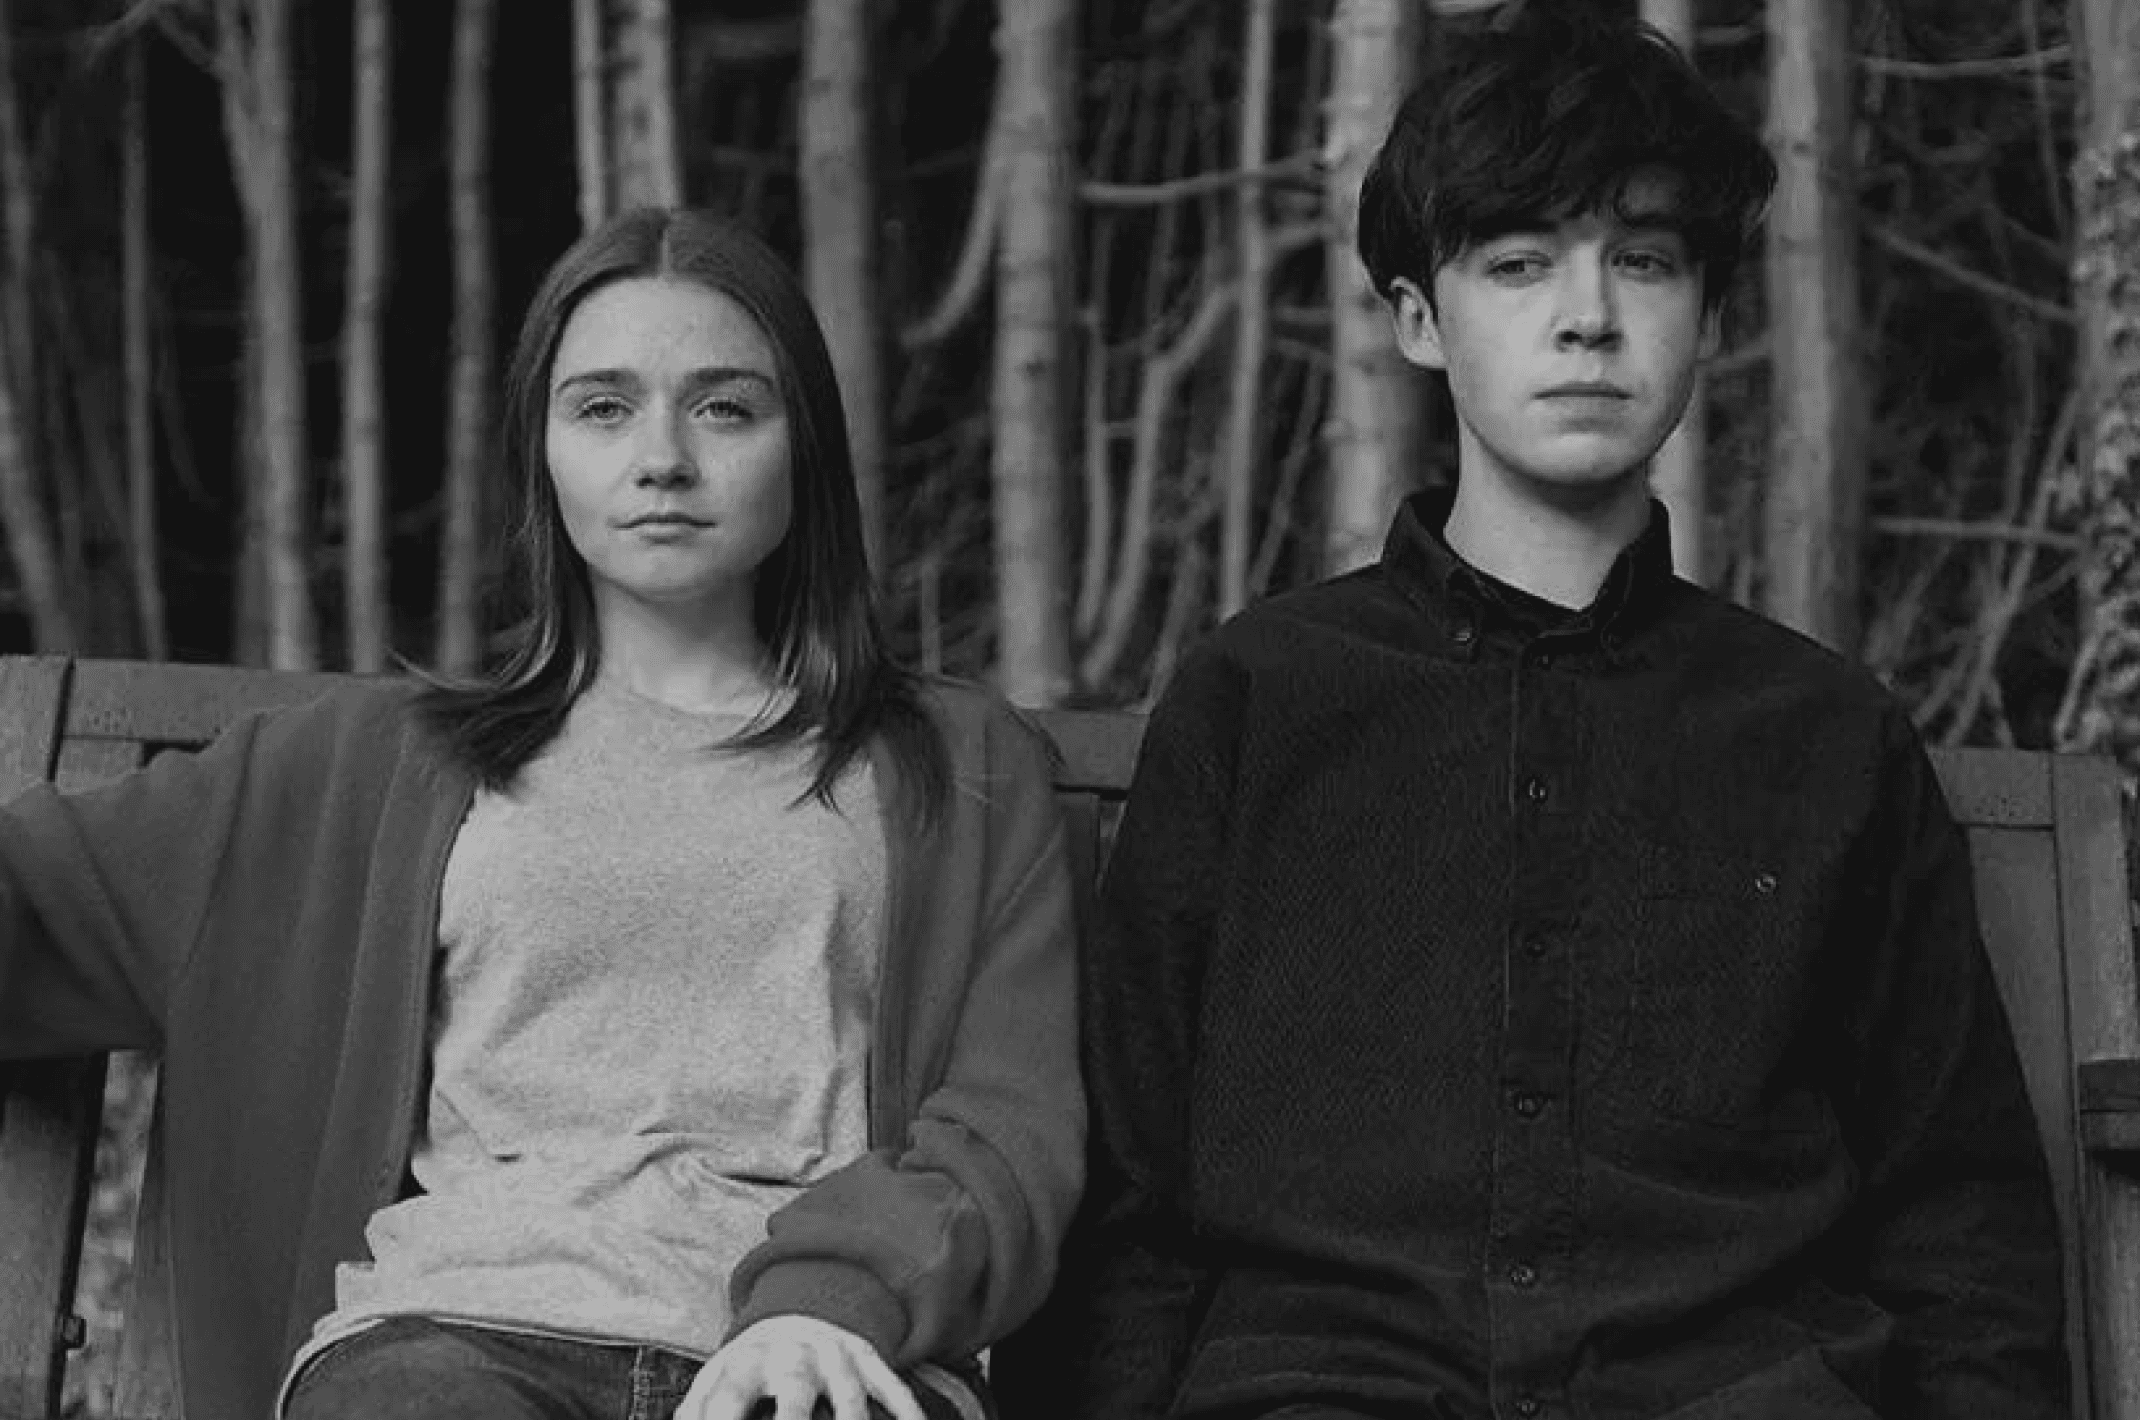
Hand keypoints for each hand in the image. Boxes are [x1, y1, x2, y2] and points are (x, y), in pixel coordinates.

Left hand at [676, 1315, 925, 1419]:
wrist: (801, 1307)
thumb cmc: (752, 1363)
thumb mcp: (718, 1377)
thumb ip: (696, 1408)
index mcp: (747, 1362)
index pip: (727, 1399)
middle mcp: (793, 1356)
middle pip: (795, 1390)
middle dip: (792, 1419)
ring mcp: (835, 1354)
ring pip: (850, 1392)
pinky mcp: (867, 1356)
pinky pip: (891, 1384)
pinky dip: (906, 1408)